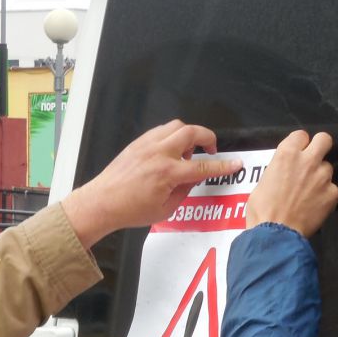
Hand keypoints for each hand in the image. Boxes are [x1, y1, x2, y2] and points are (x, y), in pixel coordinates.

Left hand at [61, 120, 243, 246]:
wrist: (102, 202)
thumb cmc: (130, 210)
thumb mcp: (164, 210)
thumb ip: (183, 192)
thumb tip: (192, 180)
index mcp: (168, 173)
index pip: (203, 166)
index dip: (222, 166)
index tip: (235, 163)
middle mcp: (159, 154)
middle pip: (192, 133)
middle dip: (207, 138)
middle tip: (211, 149)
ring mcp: (147, 145)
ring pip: (176, 126)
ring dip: (188, 134)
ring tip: (187, 151)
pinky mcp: (138, 143)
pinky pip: (161, 130)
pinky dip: (171, 135)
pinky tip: (170, 150)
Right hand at [246, 130, 337, 236]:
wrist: (275, 234)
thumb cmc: (262, 210)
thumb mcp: (262, 182)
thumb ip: (278, 170)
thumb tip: (284, 171)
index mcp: (287, 154)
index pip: (301, 135)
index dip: (299, 144)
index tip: (297, 153)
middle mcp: (307, 161)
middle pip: (324, 139)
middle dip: (320, 147)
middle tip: (313, 159)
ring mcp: (322, 177)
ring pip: (328, 168)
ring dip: (320, 176)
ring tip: (309, 192)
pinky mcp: (332, 194)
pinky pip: (332, 189)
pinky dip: (325, 196)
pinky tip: (314, 206)